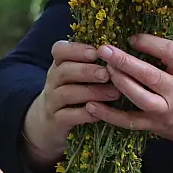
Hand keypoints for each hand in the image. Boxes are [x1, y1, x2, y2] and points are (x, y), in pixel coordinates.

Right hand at [22, 40, 121, 166]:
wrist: (51, 122)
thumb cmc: (74, 92)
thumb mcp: (77, 75)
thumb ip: (93, 63)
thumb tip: (122, 51)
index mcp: (59, 65)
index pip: (59, 50)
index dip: (76, 50)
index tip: (96, 52)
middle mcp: (53, 81)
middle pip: (64, 71)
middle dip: (87, 71)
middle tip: (107, 73)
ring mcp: (52, 101)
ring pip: (67, 93)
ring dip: (92, 92)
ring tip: (114, 93)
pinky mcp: (56, 121)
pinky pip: (69, 116)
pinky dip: (86, 114)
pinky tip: (102, 113)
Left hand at [89, 34, 172, 158]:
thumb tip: (152, 38)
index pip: (170, 53)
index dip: (150, 43)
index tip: (133, 38)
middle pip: (149, 75)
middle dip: (124, 61)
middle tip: (104, 49)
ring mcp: (166, 111)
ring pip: (139, 98)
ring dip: (119, 83)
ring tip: (102, 70)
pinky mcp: (156, 127)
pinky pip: (130, 122)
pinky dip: (110, 115)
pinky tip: (92, 106)